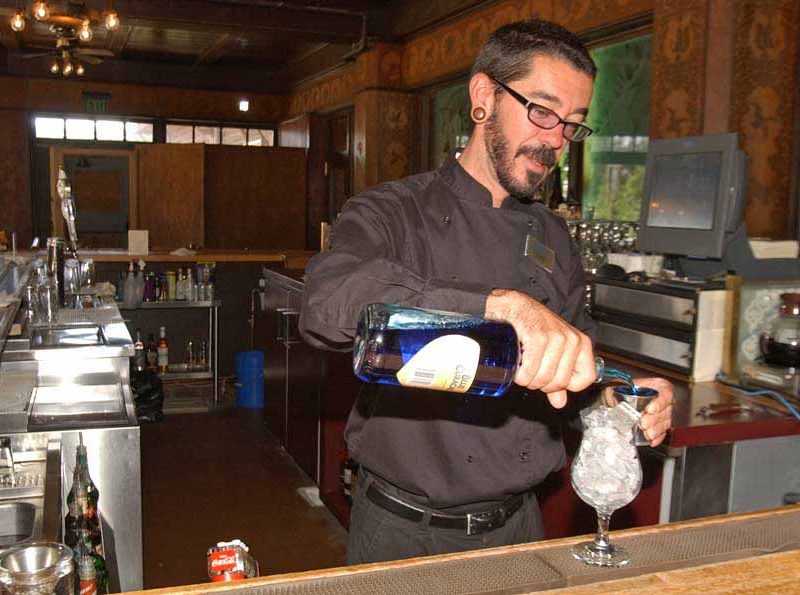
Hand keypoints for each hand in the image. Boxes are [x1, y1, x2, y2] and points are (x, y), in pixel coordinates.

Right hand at [485, 289, 595, 408]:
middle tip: (531, 375)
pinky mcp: (538, 338)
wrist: (513, 307)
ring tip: (522, 370)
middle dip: (541, 384)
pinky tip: (516, 368)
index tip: (552, 381)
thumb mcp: (551, 352)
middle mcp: (572, 340)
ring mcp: (556, 338)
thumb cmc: (532, 327)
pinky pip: (530, 371)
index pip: (586, 379)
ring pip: (544, 378)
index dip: (567, 386)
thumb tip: (560, 403)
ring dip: (528, 380)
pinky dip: (520, 375)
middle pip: (560, 382)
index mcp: (581, 344)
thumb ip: (557, 379)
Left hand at [602, 377, 673, 446]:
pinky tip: (651, 440)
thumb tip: (616, 398)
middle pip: (666, 410)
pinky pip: (662, 433)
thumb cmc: (619, 389)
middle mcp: (663, 399)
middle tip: (643, 424)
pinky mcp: (660, 425)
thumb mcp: (618, 385)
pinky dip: (657, 438)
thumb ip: (619, 389)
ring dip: (656, 430)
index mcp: (658, 385)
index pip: (666, 394)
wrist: (614, 399)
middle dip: (654, 419)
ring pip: (665, 423)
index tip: (650, 410)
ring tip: (647, 433)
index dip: (660, 403)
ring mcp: (663, 413)